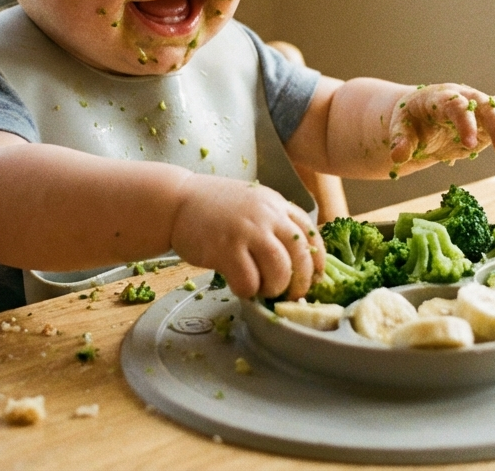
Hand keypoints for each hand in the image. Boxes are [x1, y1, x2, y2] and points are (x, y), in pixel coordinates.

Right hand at [170, 175, 324, 299]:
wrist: (176, 200)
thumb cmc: (212, 206)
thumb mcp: (251, 201)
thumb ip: (272, 221)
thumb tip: (294, 257)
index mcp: (275, 203)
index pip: (310, 233)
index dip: (317, 260)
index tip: (316, 277)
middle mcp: (266, 215)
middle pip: (300, 255)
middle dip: (301, 282)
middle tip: (293, 294)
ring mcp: (246, 231)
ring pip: (279, 270)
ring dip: (275, 287)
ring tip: (264, 290)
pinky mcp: (225, 249)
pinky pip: (248, 281)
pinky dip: (248, 290)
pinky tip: (240, 287)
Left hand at [388, 84, 494, 170]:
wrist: (420, 114)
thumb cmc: (409, 119)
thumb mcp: (400, 127)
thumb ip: (400, 140)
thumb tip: (399, 156)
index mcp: (441, 97)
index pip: (456, 105)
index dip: (464, 123)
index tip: (469, 145)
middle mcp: (466, 98)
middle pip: (487, 107)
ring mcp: (481, 108)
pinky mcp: (491, 120)